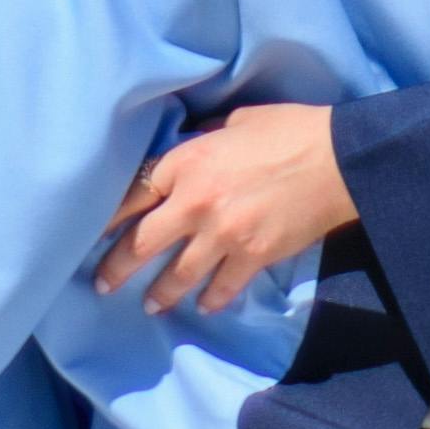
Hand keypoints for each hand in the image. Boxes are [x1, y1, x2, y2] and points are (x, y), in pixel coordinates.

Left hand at [102, 100, 352, 315]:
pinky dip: (211, 299)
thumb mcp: (236, 121)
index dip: (109, 217)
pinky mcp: (252, 256)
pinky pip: (222, 286)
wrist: (336, 159)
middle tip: (102, 284)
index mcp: (187, 162)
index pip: (134, 194)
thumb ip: (206, 139)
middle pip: (143, 242)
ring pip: (178, 273)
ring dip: (160, 292)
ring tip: (148, 305)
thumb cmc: (288, 130)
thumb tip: (193, 146)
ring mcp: (223, 234)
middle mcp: (196, 202)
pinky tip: (203, 306)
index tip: (93, 234)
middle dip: (117, 267)